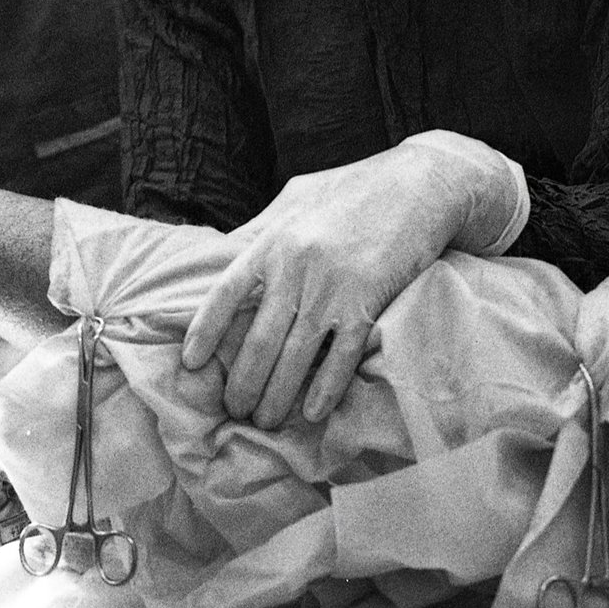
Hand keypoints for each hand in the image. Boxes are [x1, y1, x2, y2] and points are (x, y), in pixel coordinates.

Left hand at [181, 133, 523, 428]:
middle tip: (231, 410)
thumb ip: (262, 227)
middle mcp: (295, 268)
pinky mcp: (368, 303)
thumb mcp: (297, 197)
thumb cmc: (352, 189)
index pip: (226, 294)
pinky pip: (341, 356)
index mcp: (272, 242)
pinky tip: (310, 413)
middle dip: (242, 382)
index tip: (190, 362)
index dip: (205, 331)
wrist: (418, 185)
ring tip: (263, 422)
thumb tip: (225, 251)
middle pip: (259, 339)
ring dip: (276, 396)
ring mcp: (332, 288)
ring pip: (295, 356)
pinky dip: (324, 388)